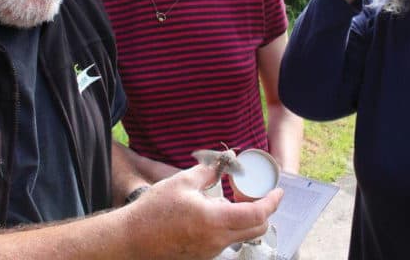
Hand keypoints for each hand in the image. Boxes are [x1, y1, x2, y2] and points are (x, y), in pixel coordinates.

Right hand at [124, 163, 282, 258]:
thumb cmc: (154, 210)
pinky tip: (212, 213)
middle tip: (257, 195)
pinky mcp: (202, 256)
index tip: (278, 192)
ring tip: (229, 201)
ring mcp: (210, 252)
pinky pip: (225, 241)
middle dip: (263, 212)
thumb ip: (209, 171)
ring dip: (244, 219)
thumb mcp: (183, 182)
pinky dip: (229, 227)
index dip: (272, 202)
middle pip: (256, 229)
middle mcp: (217, 241)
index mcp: (215, 221)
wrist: (131, 239)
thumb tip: (226, 160)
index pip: (257, 215)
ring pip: (241, 236)